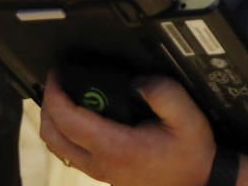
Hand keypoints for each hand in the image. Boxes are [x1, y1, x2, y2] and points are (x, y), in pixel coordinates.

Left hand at [40, 72, 215, 184]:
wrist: (199, 182)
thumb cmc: (191, 154)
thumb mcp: (186, 116)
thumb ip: (162, 92)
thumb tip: (135, 81)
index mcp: (116, 147)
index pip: (67, 119)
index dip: (55, 93)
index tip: (57, 73)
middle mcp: (101, 163)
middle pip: (52, 134)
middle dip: (48, 103)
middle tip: (59, 80)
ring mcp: (100, 171)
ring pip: (58, 146)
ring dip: (55, 119)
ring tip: (67, 94)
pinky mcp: (103, 172)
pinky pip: (70, 152)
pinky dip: (66, 131)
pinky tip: (82, 115)